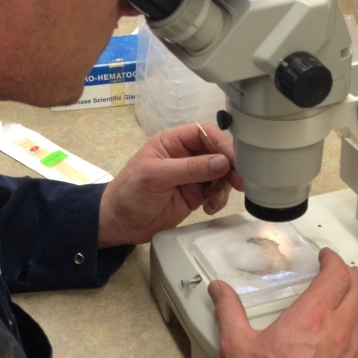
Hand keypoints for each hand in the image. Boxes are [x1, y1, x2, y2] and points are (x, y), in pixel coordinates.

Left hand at [98, 123, 243, 247]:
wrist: (120, 224)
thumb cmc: (130, 194)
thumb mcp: (156, 177)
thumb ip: (189, 169)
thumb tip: (222, 162)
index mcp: (172, 142)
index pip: (204, 133)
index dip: (221, 143)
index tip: (233, 160)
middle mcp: (185, 156)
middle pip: (217, 153)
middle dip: (229, 166)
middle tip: (237, 182)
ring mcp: (191, 176)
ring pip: (220, 174)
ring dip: (224, 186)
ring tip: (214, 201)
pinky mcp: (195, 195)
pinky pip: (216, 192)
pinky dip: (218, 199)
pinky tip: (210, 208)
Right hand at [209, 249, 357, 357]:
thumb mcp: (237, 346)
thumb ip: (229, 311)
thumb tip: (219, 289)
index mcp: (313, 317)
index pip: (337, 275)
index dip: (334, 260)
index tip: (326, 257)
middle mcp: (340, 330)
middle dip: (351, 273)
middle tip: (341, 270)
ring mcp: (354, 352)